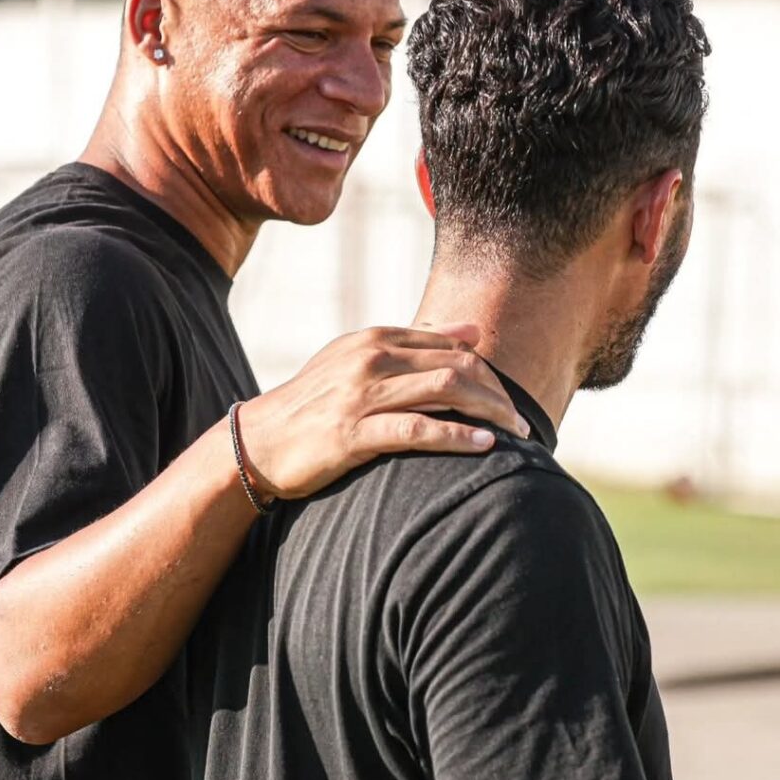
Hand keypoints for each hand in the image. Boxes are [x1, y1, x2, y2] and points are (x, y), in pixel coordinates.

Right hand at [234, 324, 527, 499]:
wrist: (258, 441)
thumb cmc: (314, 403)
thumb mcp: (356, 361)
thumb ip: (412, 346)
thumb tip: (471, 333)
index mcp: (374, 338)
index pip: (449, 345)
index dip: (488, 370)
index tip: (508, 397)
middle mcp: (371, 359)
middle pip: (456, 366)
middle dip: (497, 393)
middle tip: (521, 419)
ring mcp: (362, 395)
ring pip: (445, 391)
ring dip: (489, 412)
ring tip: (516, 432)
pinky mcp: (353, 433)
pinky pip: (418, 430)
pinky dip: (457, 435)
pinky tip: (484, 446)